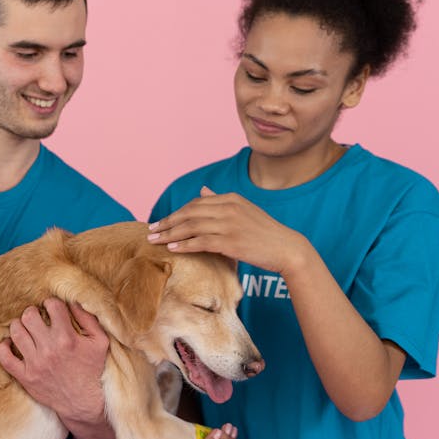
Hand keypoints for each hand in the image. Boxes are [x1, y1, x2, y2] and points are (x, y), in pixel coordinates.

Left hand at [0, 299, 108, 423]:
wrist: (84, 402)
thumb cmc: (92, 369)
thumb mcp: (100, 342)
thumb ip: (88, 319)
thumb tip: (72, 301)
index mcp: (67, 338)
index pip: (52, 306)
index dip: (52, 304)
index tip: (53, 310)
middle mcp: (49, 349)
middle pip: (29, 316)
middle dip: (33, 312)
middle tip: (38, 318)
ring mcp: (35, 364)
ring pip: (16, 332)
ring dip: (19, 326)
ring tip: (26, 329)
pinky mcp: (25, 377)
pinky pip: (5, 358)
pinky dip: (4, 347)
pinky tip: (10, 343)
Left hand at [148, 187, 306, 273]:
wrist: (287, 248)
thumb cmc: (264, 232)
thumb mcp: (243, 211)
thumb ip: (220, 201)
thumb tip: (202, 190)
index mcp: (231, 198)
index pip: (196, 203)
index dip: (176, 212)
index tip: (161, 221)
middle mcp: (228, 208)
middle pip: (189, 213)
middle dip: (167, 222)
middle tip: (151, 231)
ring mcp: (229, 224)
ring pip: (191, 227)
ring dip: (170, 233)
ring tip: (155, 241)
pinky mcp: (231, 242)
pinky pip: (201, 242)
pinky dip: (184, 244)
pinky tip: (172, 248)